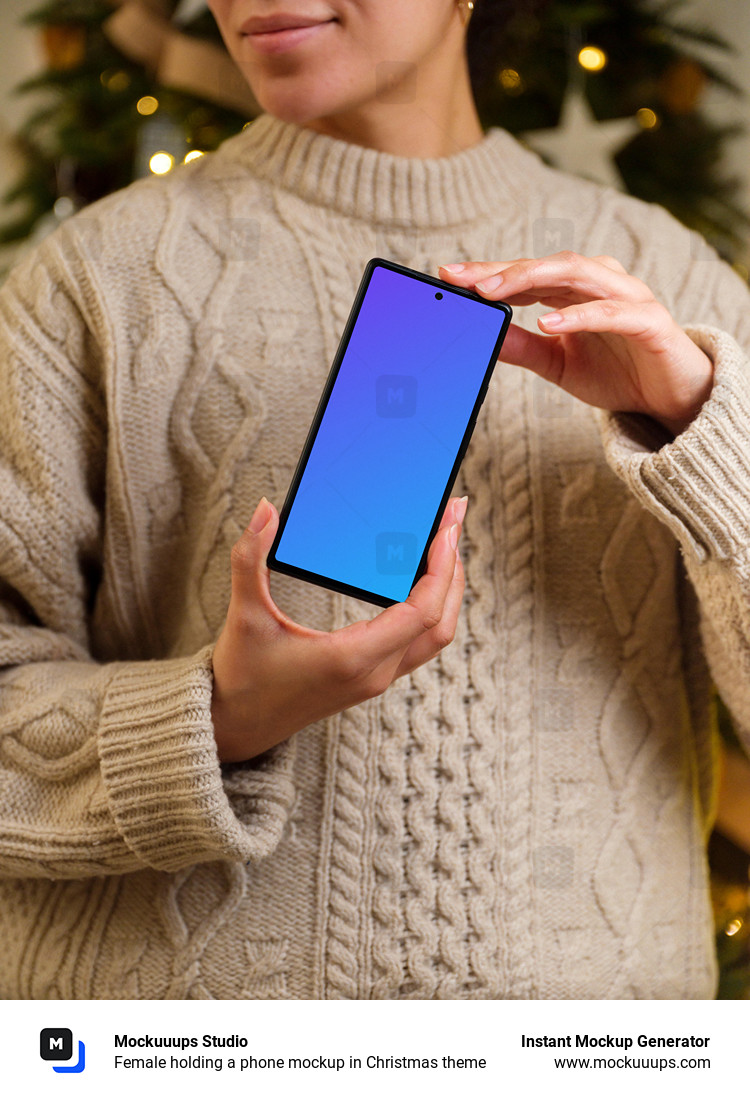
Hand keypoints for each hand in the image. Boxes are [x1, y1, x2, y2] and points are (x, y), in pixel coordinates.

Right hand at [211, 495, 466, 761]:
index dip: (441, 568)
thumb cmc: (241, 676)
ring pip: (434, 634)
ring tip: (445, 541)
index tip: (446, 528)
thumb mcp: (244, 615)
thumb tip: (264, 510)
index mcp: (352, 659)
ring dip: (447, 588)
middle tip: (454, 518)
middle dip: (454, 569)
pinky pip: (418, 641)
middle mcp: (374, 673)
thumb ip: (250, 559)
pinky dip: (431, 606)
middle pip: (440, 622)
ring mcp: (376, 679)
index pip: (422, 613)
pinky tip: (423, 575)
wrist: (235, 726)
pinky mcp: (372, 678)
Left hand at [439, 252, 713, 435]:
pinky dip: (580, 315)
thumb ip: (522, 347)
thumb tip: (483, 335)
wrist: (671, 399)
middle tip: (467, 281)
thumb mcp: (557, 365)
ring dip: (535, 278)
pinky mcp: (650, 321)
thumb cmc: (617, 373)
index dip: (489, 273)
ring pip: (579, 274)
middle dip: (505, 271)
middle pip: (548, 265)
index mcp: (574, 292)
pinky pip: (613, 312)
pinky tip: (550, 322)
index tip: (450, 276)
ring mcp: (627, 297)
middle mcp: (599, 284)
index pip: (527, 275)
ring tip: (498, 292)